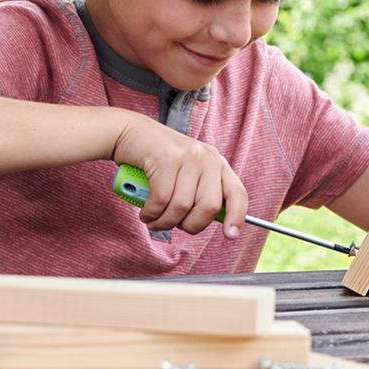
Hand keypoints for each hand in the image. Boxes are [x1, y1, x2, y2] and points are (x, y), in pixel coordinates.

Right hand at [111, 114, 247, 237]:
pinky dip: (151, 213)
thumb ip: (201, 193)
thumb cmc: (159, 162)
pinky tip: (145, 212)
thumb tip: (211, 222)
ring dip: (164, 222)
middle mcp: (208, 158)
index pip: (237, 193)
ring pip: (182, 207)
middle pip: (209, 207)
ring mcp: (189, 156)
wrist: (131, 133)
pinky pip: (161, 199)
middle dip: (189, 226)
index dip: (237, 216)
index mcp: (218, 164)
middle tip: (172, 224)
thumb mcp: (188, 174)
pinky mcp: (167, 158)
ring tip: (153, 220)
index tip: (230, 235)